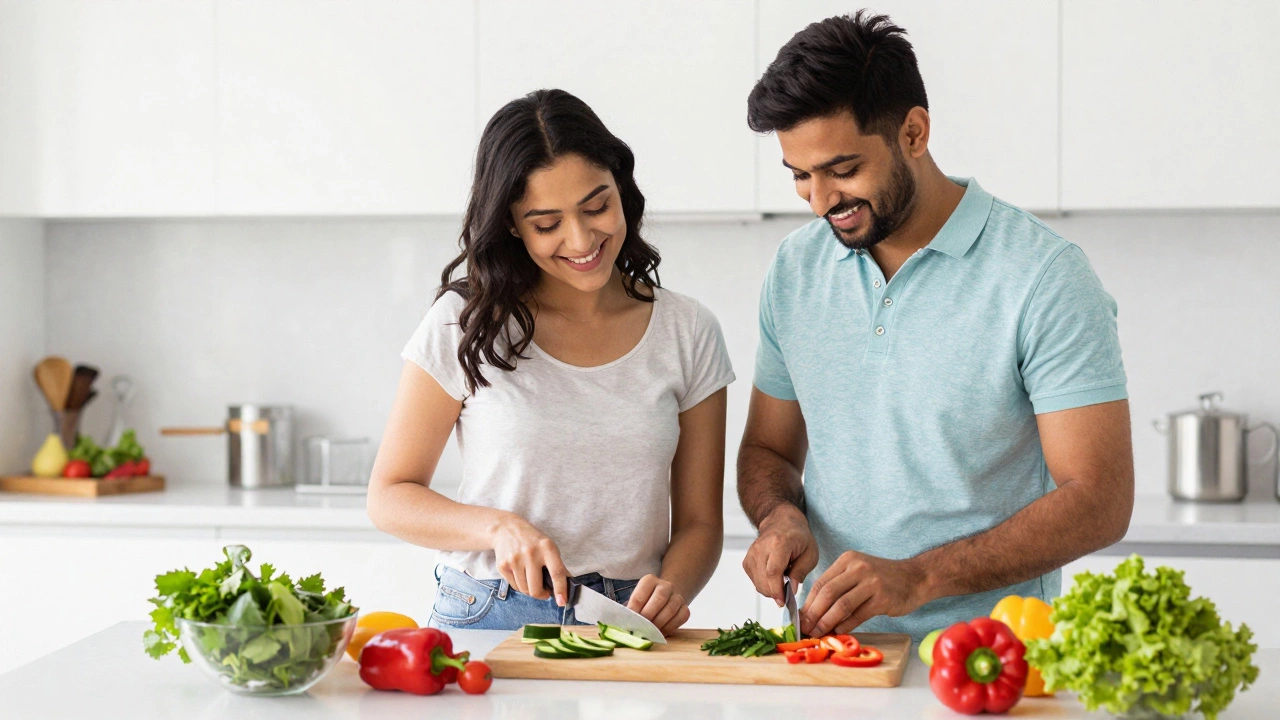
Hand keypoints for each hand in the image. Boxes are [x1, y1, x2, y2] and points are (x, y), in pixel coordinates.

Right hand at [490, 513, 569, 604]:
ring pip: (525, 590)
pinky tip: (522, 575)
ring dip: (530, 590)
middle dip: (542, 594)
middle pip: (536, 588)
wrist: (506, 529)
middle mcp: (530, 553)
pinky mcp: (503, 565)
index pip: (556, 572)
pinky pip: (515, 586)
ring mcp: (515, 559)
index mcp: (547, 547)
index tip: (562, 602)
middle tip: (545, 591)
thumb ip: (558, 566)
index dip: (560, 589)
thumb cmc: (532, 540)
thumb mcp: (549, 546)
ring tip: (532, 579)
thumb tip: (567, 587)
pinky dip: (520, 586)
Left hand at [625, 575, 690, 636]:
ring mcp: (677, 596)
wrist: (667, 595)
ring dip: (659, 624)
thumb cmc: (646, 600)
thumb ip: (631, 609)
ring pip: (671, 609)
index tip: (629, 622)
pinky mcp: (685, 608)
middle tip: (641, 628)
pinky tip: (661, 633)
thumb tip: (621, 624)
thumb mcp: (637, 599)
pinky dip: (670, 628)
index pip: (640, 595)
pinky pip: (680, 618)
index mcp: (649, 580)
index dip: (634, 610)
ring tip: (650, 633)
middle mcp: (665, 585)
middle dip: (648, 616)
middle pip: (659, 599)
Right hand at [742, 503, 818, 606]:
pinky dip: (764, 585)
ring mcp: (751, 553)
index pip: (772, 571)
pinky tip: (774, 578)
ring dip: (770, 590)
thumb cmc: (799, 537)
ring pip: (757, 582)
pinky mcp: (747, 560)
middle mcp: (761, 547)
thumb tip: (791, 590)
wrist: (781, 522)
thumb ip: (800, 572)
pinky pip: (754, 580)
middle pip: (763, 579)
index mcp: (779, 543)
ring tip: (783, 581)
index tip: (783, 601)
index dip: (777, 590)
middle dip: (775, 593)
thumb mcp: (810, 554)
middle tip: (788, 594)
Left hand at [799, 550, 928, 636]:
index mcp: (847, 560)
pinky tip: (839, 632)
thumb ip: (838, 587)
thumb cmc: (882, 578)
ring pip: (841, 604)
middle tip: (806, 628)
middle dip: (814, 613)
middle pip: (828, 593)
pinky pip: (859, 614)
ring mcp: (871, 582)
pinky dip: (846, 625)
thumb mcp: (858, 573)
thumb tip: (813, 611)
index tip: (800, 618)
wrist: (915, 577)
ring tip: (819, 633)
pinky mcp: (883, 598)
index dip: (808, 603)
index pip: (821, 582)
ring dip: (827, 621)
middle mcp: (858, 568)